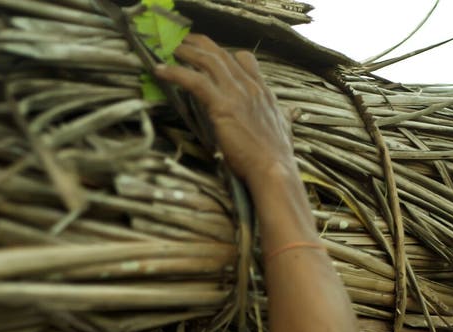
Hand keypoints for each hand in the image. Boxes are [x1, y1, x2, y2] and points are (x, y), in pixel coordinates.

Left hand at [156, 34, 294, 187]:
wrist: (274, 168)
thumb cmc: (276, 156)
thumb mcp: (284, 129)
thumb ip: (284, 117)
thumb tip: (291, 113)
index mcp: (263, 91)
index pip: (245, 60)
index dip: (227, 55)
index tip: (212, 55)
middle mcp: (250, 87)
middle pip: (223, 55)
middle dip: (202, 45)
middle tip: (186, 42)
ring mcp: (236, 94)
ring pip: (208, 61)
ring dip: (187, 52)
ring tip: (172, 49)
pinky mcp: (222, 106)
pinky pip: (195, 81)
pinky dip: (175, 73)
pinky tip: (161, 70)